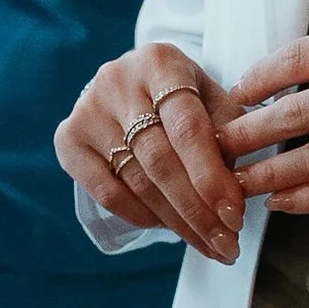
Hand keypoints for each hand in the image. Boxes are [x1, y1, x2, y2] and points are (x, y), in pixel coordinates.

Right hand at [56, 43, 244, 261]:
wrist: (129, 81)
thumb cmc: (181, 94)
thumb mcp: (212, 97)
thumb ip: (230, 132)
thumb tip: (241, 186)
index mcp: (160, 62)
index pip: (188, 128)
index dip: (212, 177)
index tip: (235, 217)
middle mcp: (117, 80)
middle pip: (160, 160)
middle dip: (197, 210)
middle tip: (226, 245)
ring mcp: (87, 109)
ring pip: (136, 180)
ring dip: (175, 221)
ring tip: (207, 244)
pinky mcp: (68, 137)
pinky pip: (107, 192)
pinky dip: (141, 215)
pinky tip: (168, 227)